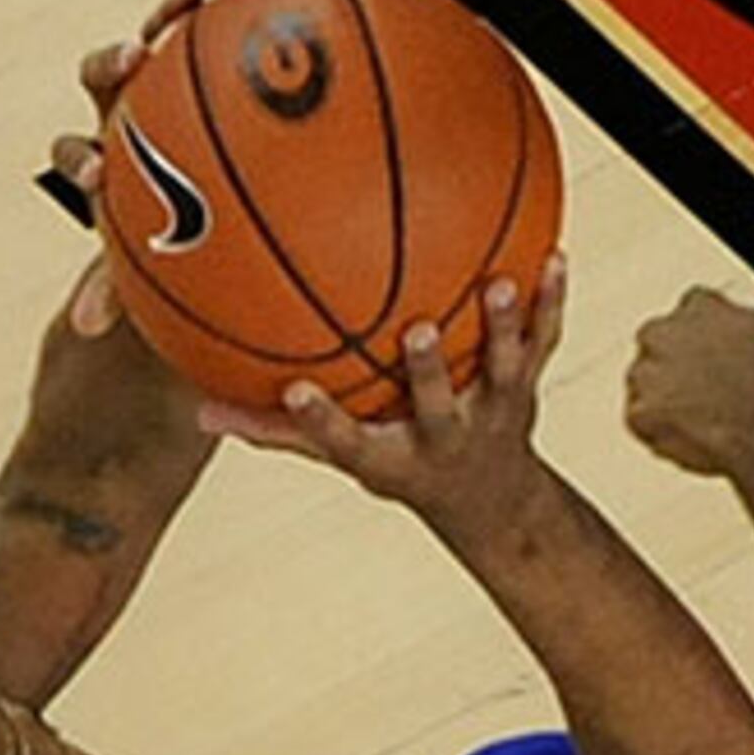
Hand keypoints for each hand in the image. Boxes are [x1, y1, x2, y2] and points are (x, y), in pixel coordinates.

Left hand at [48, 0, 208, 338]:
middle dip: (110, 67)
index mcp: (112, 164)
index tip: (99, 177)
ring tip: (184, 4)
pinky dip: (195, 13)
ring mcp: (163, 90)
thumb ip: (121, 287)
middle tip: (131, 64)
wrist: (222, 217)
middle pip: (103, 83)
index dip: (82, 162)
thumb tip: (80, 333)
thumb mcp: (152, 271)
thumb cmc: (181, 253)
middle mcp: (128, 117)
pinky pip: (203, 37)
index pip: (78, 155)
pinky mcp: (198, 68)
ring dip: (160, 25)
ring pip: (152, 47)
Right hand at [200, 256, 567, 535]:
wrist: (491, 500)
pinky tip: (555, 255)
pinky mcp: (527, 387)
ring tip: (503, 280)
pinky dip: (552, 302)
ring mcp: (491, 412)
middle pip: (435, 406)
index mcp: (391, 456)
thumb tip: (198, 407)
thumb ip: (277, 429)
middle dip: (427, 372)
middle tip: (420, 329)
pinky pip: (543, 341)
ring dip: (502, 328)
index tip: (295, 390)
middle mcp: (444, 437)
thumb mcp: (342, 456)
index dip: (321, 421)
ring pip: (501, 371)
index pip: (347, 443)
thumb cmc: (399, 463)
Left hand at [625, 287, 753, 476]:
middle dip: (683, 367)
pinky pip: (644, 423)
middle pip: (662, 347)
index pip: (695, 311)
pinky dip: (662, 432)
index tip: (729, 355)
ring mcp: (645, 374)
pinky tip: (693, 439)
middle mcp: (662, 333)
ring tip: (708, 419)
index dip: (713, 338)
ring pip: (650, 387)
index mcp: (699, 306)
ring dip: (671, 401)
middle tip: (716, 391)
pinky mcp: (639, 414)